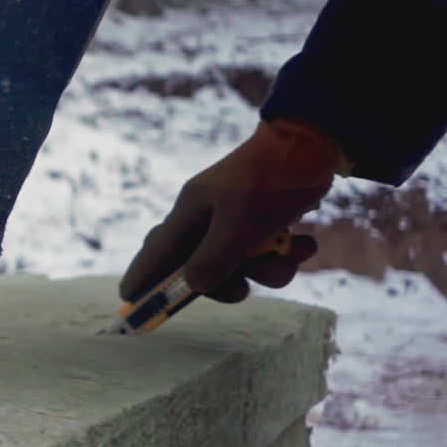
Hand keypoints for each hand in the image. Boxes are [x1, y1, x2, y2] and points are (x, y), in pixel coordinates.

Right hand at [120, 119, 345, 303]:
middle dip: (227, 282)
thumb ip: (214, 258)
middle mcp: (205, 218)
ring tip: (295, 253)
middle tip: (245, 289)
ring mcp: (233, 220)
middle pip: (198, 267)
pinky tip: (304, 241)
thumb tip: (192, 286)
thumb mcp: (241, 223)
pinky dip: (284, 253)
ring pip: (238, 264)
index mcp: (189, 213)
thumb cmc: (270, 180)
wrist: (315, 141)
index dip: (143, 279)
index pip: (154, 252)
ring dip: (269, 268)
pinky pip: (264, 252)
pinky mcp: (260, 220)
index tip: (132, 305)